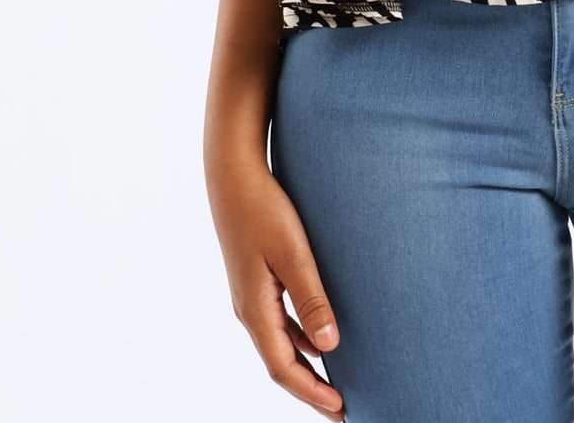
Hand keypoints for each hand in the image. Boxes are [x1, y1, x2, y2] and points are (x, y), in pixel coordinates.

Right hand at [207, 152, 345, 415]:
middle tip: (340, 408)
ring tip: (333, 380)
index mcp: (254, 309)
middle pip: (280, 362)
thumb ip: (310, 298)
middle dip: (309, 388)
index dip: (311, 392)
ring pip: (280, 343)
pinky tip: (319, 337)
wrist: (233, 173)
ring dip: (306, 365)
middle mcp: (249, 309)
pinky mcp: (256, 278)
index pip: (283, 367)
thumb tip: (329, 345)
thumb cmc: (263, 207)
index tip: (340, 409)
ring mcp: (250, 294)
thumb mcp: (292, 252)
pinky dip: (300, 338)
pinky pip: (279, 321)